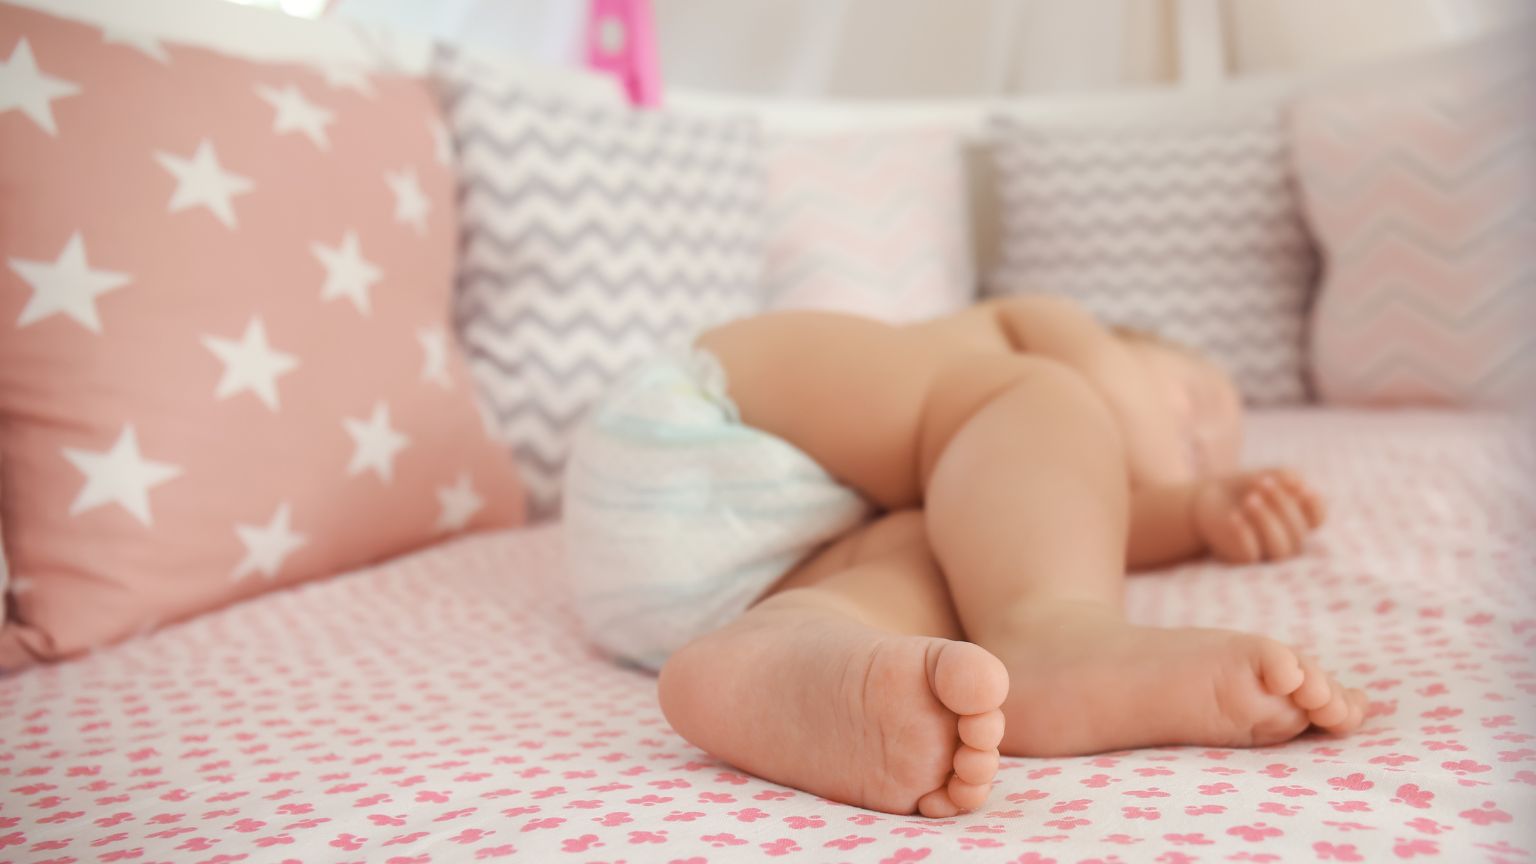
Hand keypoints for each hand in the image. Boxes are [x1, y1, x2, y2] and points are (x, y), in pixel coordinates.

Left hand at [1193, 468, 1325, 563]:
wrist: (1208, 498)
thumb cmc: (1244, 486)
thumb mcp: (1266, 475)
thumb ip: (1285, 477)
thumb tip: (1297, 483)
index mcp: (1298, 519)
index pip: (1316, 519)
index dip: (1315, 508)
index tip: (1305, 490)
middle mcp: (1287, 540)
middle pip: (1298, 532)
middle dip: (1283, 505)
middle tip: (1263, 482)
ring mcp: (1266, 552)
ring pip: (1281, 549)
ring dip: (1268, 521)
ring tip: (1250, 498)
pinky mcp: (1242, 558)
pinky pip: (1250, 555)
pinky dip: (1244, 534)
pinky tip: (1235, 516)